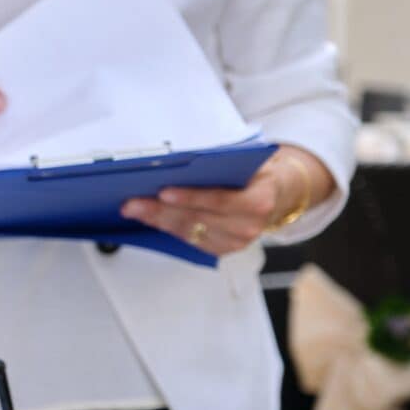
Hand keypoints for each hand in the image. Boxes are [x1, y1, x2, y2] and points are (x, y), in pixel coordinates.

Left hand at [120, 152, 314, 256]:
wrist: (277, 193)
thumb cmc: (255, 173)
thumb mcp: (246, 161)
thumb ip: (221, 163)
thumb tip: (177, 159)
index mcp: (260, 200)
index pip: (219, 200)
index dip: (190, 197)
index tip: (163, 191)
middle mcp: (249, 226)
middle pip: (196, 219)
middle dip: (160, 210)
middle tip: (132, 202)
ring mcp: (236, 242)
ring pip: (188, 231)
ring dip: (156, 220)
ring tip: (133, 209)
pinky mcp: (223, 250)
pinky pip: (189, 240)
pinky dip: (166, 228)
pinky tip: (149, 218)